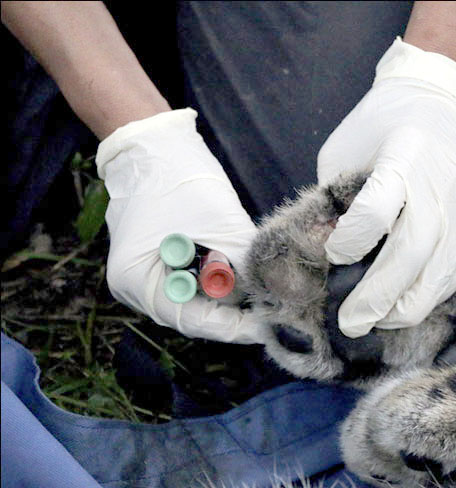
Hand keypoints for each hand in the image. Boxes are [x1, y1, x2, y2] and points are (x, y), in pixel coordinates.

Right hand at [97, 108, 261, 342]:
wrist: (152, 140)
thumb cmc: (178, 177)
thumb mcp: (219, 224)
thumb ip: (241, 263)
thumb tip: (269, 291)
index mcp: (136, 280)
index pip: (191, 320)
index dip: (232, 327)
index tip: (266, 328)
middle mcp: (135, 285)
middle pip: (193, 313)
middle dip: (231, 308)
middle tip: (270, 307)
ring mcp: (145, 273)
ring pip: (195, 297)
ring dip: (226, 289)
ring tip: (260, 288)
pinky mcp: (158, 260)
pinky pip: (192, 279)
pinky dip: (216, 275)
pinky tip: (240, 270)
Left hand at [317, 38, 455, 337]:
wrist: (445, 96)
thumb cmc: (382, 123)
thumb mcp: (345, 150)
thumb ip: (334, 198)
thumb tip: (322, 251)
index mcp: (401, 151)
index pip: (378, 208)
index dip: (353, 240)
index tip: (335, 255)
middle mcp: (439, 177)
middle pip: (415, 249)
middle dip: (379, 295)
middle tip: (352, 323)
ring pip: (444, 267)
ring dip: (410, 304)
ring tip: (381, 322)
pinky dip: (435, 293)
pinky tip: (411, 305)